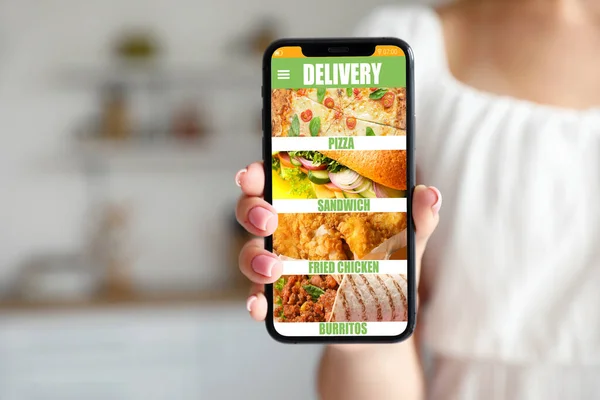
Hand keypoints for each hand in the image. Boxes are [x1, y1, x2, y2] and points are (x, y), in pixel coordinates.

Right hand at [235, 162, 441, 320]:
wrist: (381, 320)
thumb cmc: (388, 270)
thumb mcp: (406, 243)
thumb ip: (417, 220)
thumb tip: (429, 194)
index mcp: (312, 206)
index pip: (278, 180)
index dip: (259, 172)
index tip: (257, 170)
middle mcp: (289, 231)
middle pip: (253, 210)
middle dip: (251, 208)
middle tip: (267, 218)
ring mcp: (280, 264)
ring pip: (249, 252)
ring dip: (252, 256)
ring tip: (272, 267)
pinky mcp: (281, 298)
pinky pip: (258, 296)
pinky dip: (254, 300)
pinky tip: (259, 306)